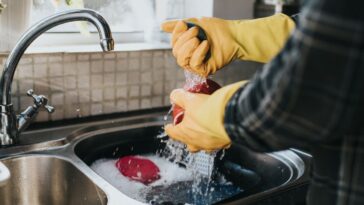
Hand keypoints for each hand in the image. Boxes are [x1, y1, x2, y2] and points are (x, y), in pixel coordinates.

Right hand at [161, 14, 294, 76]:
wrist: (233, 34)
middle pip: (176, 53)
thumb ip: (178, 26)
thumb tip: (161, 26)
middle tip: (196, 31)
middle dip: (184, 40)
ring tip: (199, 39)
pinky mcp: (204, 70)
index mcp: (186, 47)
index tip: (184, 24)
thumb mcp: (194, 23)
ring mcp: (197, 65)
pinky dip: (198, 53)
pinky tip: (206, 45)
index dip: (176, 34)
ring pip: (182, 60)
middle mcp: (190, 57)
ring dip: (189, 48)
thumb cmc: (216, 29)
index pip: (173, 44)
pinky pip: (194, 65)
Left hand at [165, 81, 248, 151]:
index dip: (170, 128)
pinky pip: (219, 142)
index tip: (169, 126)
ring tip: (206, 127)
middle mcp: (197, 143)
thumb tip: (175, 95)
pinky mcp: (224, 144)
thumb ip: (180, 97)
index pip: (173, 133)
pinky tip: (219, 128)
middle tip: (189, 127)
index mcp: (185, 133)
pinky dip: (217, 136)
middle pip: (188, 143)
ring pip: (204, 145)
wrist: (232, 116)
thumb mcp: (191, 99)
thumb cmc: (209, 110)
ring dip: (203, 137)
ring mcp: (211, 146)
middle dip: (187, 136)